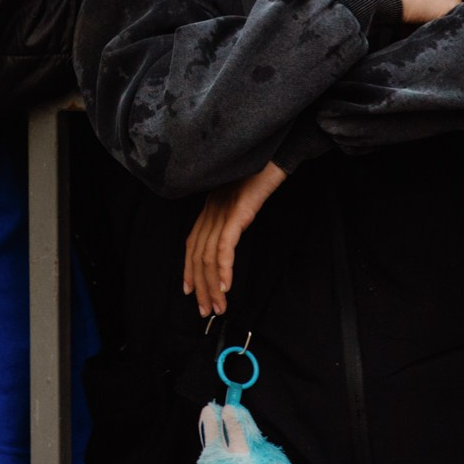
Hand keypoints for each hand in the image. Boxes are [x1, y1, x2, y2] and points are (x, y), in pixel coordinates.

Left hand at [184, 161, 285, 316]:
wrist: (274, 153)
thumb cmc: (261, 173)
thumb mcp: (240, 197)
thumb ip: (231, 215)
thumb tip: (229, 235)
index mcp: (210, 207)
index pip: (192, 244)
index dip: (189, 269)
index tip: (190, 291)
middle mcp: (211, 210)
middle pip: (197, 255)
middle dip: (200, 286)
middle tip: (205, 310)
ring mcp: (222, 211)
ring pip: (209, 256)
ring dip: (212, 286)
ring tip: (218, 306)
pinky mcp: (236, 212)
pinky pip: (225, 246)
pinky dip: (224, 269)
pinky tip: (226, 286)